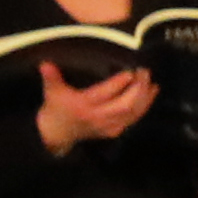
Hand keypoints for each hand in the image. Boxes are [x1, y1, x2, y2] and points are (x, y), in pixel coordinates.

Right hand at [35, 58, 159, 155]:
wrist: (57, 134)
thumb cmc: (56, 108)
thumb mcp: (52, 92)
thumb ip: (51, 77)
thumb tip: (45, 64)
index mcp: (83, 106)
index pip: (104, 94)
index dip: (118, 83)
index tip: (130, 70)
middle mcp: (98, 117)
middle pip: (124, 105)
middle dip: (137, 89)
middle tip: (144, 71)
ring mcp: (108, 126)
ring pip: (132, 113)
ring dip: (145, 97)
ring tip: (151, 80)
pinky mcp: (114, 130)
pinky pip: (133, 119)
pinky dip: (145, 106)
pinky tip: (152, 92)